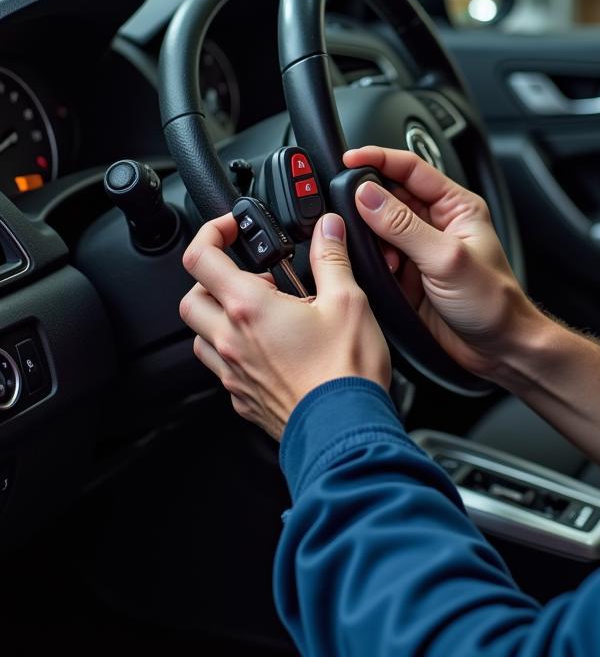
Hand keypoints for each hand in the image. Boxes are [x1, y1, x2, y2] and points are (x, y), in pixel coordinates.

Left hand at [179, 211, 389, 439]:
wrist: (345, 431)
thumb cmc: (345, 372)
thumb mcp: (347, 301)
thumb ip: (332, 258)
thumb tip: (328, 228)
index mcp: (250, 308)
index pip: (202, 257)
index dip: (211, 233)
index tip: (231, 229)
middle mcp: (231, 340)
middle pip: (192, 297)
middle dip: (214, 279)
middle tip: (252, 276)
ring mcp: (233, 373)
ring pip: (200, 335)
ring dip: (219, 316)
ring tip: (259, 312)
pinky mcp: (243, 399)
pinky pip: (221, 368)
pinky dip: (234, 350)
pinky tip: (268, 349)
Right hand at [343, 145, 545, 381]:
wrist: (498, 348)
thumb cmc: (493, 302)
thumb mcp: (447, 259)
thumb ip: (404, 226)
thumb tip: (368, 196)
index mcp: (455, 206)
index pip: (411, 168)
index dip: (379, 158)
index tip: (350, 158)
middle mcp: (437, 222)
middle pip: (390, 195)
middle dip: (369, 203)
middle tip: (353, 213)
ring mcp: (420, 248)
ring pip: (379, 227)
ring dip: (371, 238)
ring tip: (383, 257)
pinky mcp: (407, 274)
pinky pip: (378, 257)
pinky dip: (372, 262)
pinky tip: (382, 273)